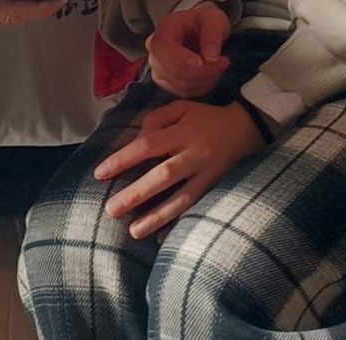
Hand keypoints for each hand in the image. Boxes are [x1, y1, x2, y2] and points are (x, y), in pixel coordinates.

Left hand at [93, 99, 262, 238]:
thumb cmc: (205, 118)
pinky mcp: (215, 188)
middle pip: (163, 176)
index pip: (148, 145)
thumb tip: (136, 140)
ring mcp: (206, 175)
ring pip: (181, 199)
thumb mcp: (181, 108)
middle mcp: (194, 155)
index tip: (100, 173)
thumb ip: (156, 120)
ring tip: (133, 232)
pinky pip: (195, 207)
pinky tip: (160, 236)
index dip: (124, 159)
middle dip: (136, 194)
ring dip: (156, 217)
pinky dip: (178, 222)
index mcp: (182, 132)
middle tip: (111, 210)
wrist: (245, 128)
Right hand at [146, 4, 230, 98]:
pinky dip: (202, 87)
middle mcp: (155, 52)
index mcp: (163, 31)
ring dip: (205, 80)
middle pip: (174, 71)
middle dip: (204, 71)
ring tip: (219, 66)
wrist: (200, 30)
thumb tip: (210, 57)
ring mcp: (159, 69)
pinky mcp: (167, 83)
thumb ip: (212, 35)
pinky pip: (184, 92)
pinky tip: (211, 75)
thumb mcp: (213, 19)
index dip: (185, 59)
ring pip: (181, 85)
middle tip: (223, 62)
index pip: (165, 49)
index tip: (210, 60)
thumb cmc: (204, 22)